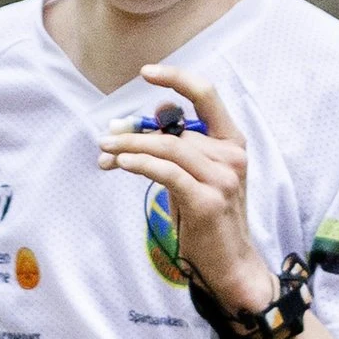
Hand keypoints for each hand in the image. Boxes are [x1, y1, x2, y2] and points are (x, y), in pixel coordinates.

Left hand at [95, 65, 272, 308]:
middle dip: (133, 133)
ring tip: (106, 152)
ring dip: (130, 147)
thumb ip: (180, 146)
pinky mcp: (208, 201)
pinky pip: (167, 172)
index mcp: (233, 142)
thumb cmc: (210, 220)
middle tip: (105, 139)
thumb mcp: (197, 176)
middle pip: (174, 129)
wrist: (231, 265)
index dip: (176, 79)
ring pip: (168, 147)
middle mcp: (232, 156)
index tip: (146, 73)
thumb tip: (153, 114)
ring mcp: (223, 179)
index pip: (207, 95)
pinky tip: (121, 164)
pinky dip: (141, 164)